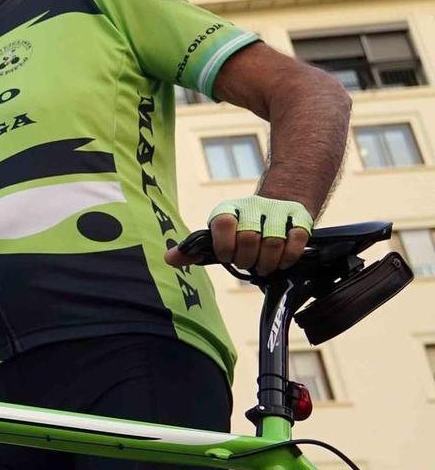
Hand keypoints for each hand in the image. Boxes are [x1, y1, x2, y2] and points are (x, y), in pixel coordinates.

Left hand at [164, 196, 311, 275]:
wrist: (281, 202)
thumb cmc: (242, 228)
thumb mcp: (217, 235)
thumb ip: (194, 249)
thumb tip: (169, 259)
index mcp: (228, 210)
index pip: (223, 222)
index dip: (224, 245)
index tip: (227, 256)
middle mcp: (253, 207)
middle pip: (249, 237)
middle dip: (247, 258)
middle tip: (247, 263)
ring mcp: (278, 211)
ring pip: (273, 241)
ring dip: (267, 262)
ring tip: (263, 268)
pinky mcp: (301, 217)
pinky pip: (297, 239)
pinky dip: (288, 256)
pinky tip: (282, 262)